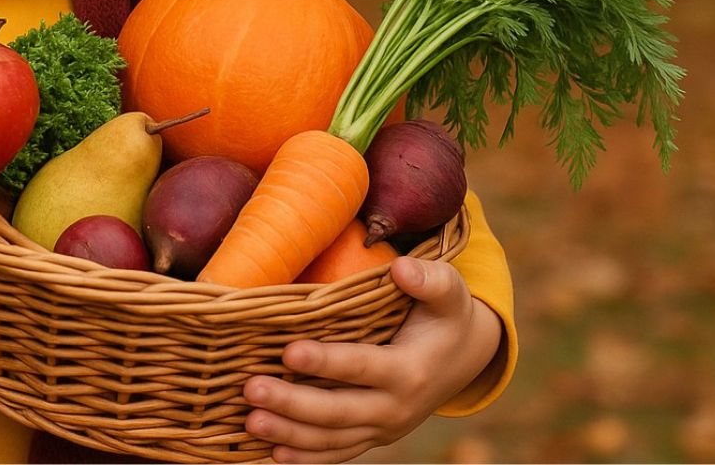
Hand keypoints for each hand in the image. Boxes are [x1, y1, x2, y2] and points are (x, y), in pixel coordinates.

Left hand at [241, 256, 503, 462]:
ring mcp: (383, 428)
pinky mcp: (372, 437)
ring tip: (250, 423)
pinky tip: (272, 453)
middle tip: (251, 389)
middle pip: (338, 411)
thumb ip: (429, 279)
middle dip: (292, 404)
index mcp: (409, 369)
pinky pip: (337, 453)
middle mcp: (396, 407)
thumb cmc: (445, 316)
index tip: (289, 351)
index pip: (361, 367)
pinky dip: (306, 458)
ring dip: (289, 434)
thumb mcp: (449, 292)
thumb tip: (401, 268)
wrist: (464, 359)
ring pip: (332, 439)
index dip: (326, 361)